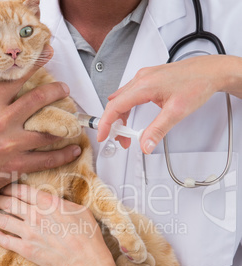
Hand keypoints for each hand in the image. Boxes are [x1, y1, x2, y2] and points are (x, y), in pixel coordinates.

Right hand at [0, 44, 79, 198]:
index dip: (33, 66)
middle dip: (55, 91)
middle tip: (64, 89)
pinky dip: (64, 155)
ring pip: (47, 131)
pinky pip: (47, 159)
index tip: (46, 55)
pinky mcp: (17, 165)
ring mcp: (12, 144)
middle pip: (36, 100)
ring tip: (74, 122)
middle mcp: (2, 122)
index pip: (14, 80)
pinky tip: (74, 150)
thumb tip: (3, 90)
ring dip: (64, 125)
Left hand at [0, 184, 113, 265]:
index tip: (7, 189)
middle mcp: (35, 214)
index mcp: (48, 202)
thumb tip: (55, 201)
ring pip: (2, 219)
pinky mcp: (25, 248)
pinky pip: (4, 240)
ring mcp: (28, 232)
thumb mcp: (79, 209)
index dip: (10, 188)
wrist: (85, 258)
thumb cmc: (87, 234)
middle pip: (8, 202)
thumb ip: (62, 203)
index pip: (21, 190)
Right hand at [97, 55, 228, 153]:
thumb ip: (158, 130)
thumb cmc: (197, 84)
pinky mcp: (150, 79)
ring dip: (121, 117)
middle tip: (120, 140)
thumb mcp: (176, 112)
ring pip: (122, 99)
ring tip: (127, 133)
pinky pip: (130, 94)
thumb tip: (145, 145)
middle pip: (116, 103)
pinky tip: (131, 117)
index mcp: (144, 85)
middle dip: (114, 123)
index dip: (106, 123)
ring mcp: (145, 77)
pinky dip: (127, 108)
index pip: (116, 106)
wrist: (211, 72)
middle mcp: (141, 79)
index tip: (103, 136)